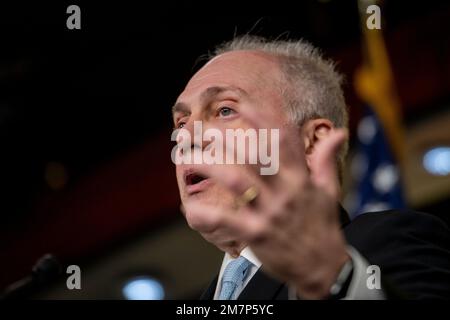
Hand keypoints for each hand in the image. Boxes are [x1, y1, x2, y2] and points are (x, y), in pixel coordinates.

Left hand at [183, 108, 349, 298]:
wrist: (324, 268)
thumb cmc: (323, 226)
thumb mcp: (329, 191)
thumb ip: (326, 159)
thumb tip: (338, 131)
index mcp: (301, 178)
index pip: (283, 140)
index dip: (263, 119)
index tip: (242, 103)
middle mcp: (284, 191)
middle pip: (253, 155)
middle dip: (226, 138)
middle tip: (201, 128)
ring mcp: (270, 212)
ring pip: (237, 181)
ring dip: (211, 166)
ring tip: (188, 157)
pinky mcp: (257, 234)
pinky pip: (228, 221)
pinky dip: (207, 214)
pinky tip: (189, 206)